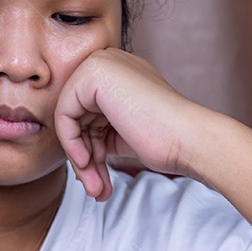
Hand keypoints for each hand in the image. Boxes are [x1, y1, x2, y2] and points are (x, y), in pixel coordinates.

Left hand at [54, 48, 207, 199]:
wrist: (188, 138)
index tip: (98, 177)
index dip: (90, 148)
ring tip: (95, 188)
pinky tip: (88, 165)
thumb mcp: (122, 133)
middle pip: (76, 116)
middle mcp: (108, 62)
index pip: (86, 112)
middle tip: (95, 188)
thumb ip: (98, 130)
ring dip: (80, 160)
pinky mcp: (92, 73)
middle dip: (84, 157)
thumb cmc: (165, 140)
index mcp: (119, 72)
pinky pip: (64, 114)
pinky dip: (72, 144)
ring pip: (68, 119)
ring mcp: (101, 64)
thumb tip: (74, 149)